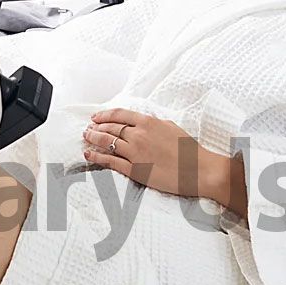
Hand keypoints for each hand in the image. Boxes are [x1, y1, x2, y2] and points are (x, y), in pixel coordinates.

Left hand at [83, 108, 246, 215]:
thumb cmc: (189, 150)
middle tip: (88, 128)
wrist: (199, 170)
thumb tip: (143, 122)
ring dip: (93, 139)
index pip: (120, 115)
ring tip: (86, 138)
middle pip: (110, 127)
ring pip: (107, 142)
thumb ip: (155, 124)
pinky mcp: (135, 170)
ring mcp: (135, 153)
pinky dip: (96, 157)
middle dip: (96, 126)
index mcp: (149, 122)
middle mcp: (139, 135)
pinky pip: (110, 161)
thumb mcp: (172, 128)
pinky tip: (88, 155)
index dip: (104, 115)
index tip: (96, 117)